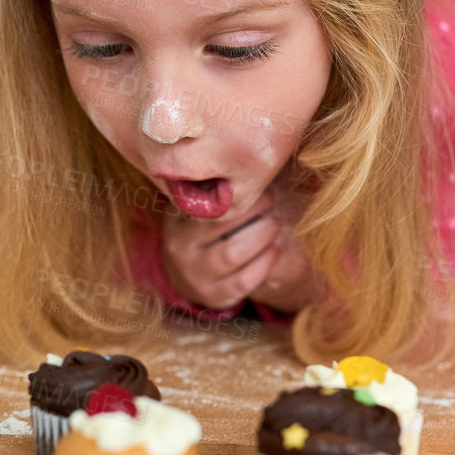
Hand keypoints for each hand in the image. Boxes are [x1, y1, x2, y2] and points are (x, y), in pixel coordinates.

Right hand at [161, 182, 320, 312]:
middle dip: (258, 210)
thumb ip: (219, 189)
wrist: (188, 274)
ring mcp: (193, 274)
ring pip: (234, 253)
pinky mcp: (212, 296)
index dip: (242, 191)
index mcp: (176, 217)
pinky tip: (277, 246)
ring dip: (264, 235)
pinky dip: (266, 261)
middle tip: (277, 201)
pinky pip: (244, 280)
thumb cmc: (203, 229)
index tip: (264, 183)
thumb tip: (260, 159)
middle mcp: (179, 246)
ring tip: (278, 222)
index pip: (209, 200)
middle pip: (224, 224)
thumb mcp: (201, 207)